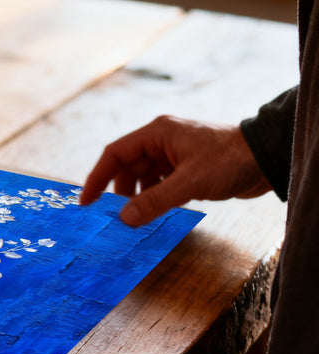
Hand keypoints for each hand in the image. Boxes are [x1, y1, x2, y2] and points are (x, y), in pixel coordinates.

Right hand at [80, 116, 269, 226]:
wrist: (267, 158)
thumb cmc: (229, 160)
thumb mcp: (189, 183)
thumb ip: (154, 201)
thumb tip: (124, 219)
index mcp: (157, 134)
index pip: (115, 154)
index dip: (97, 177)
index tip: (87, 201)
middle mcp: (161, 141)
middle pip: (126, 166)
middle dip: (117, 191)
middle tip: (111, 216)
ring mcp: (174, 154)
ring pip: (142, 176)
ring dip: (136, 197)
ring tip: (133, 217)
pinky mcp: (185, 168)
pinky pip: (159, 183)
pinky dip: (152, 197)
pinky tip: (153, 213)